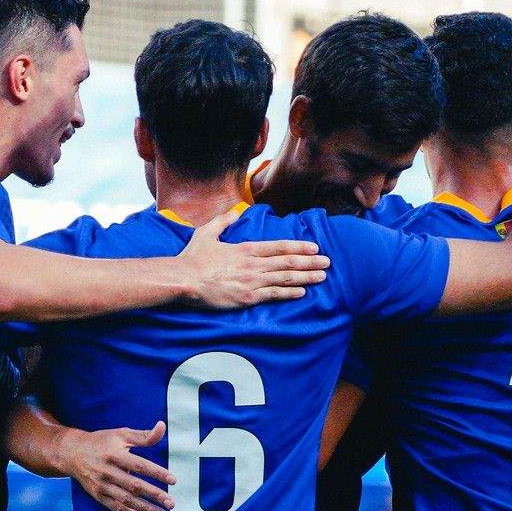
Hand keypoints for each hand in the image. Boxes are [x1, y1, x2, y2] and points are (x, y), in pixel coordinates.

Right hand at [62, 421, 176, 510]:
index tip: (173, 480)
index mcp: (114, 455)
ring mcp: (102, 486)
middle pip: (133, 485)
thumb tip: (162, 426)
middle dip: (153, 495)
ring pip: (126, 500)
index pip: (139, 465)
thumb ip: (143, 435)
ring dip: (145, 509)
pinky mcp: (99, 496)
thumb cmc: (101, 442)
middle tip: (171, 503)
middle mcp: (107, 472)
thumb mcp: (120, 434)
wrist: (72, 453)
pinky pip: (118, 509)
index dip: (156, 473)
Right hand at [177, 209, 329, 307]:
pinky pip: (273, 295)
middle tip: (327, 262)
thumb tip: (236, 212)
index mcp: (246, 249)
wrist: (184, 280)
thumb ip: (223, 221)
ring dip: (306, 277)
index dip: (299, 247)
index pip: (279, 247)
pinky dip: (289, 293)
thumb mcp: (207, 233)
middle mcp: (253, 265)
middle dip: (310, 262)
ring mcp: (252, 282)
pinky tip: (302, 292)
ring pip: (285, 278)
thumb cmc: (193, 258)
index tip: (314, 247)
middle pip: (288, 262)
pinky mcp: (247, 298)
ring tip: (322, 276)